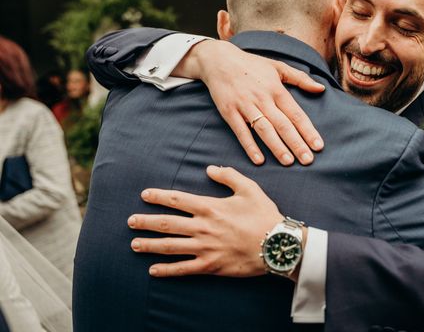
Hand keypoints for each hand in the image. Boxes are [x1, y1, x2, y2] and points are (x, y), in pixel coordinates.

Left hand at [128, 165, 283, 277]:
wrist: (277, 243)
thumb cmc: (264, 214)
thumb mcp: (249, 188)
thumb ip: (228, 175)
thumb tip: (209, 168)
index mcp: (210, 207)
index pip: (177, 200)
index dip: (158, 197)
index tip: (144, 195)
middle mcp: (203, 227)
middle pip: (167, 224)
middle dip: (146, 222)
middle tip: (130, 221)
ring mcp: (205, 248)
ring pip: (170, 247)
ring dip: (149, 245)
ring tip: (134, 244)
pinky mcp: (210, 266)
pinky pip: (183, 269)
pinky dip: (166, 270)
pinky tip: (153, 270)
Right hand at [174, 40, 324, 165]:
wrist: (219, 60)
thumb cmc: (251, 65)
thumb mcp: (278, 66)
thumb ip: (300, 78)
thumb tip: (322, 88)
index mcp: (276, 89)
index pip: (296, 113)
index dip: (308, 130)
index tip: (318, 146)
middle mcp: (262, 98)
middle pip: (282, 124)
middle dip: (296, 144)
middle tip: (308, 161)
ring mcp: (245, 106)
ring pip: (264, 129)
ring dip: (277, 147)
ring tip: (288, 162)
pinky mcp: (229, 112)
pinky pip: (241, 131)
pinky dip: (249, 146)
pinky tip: (259, 160)